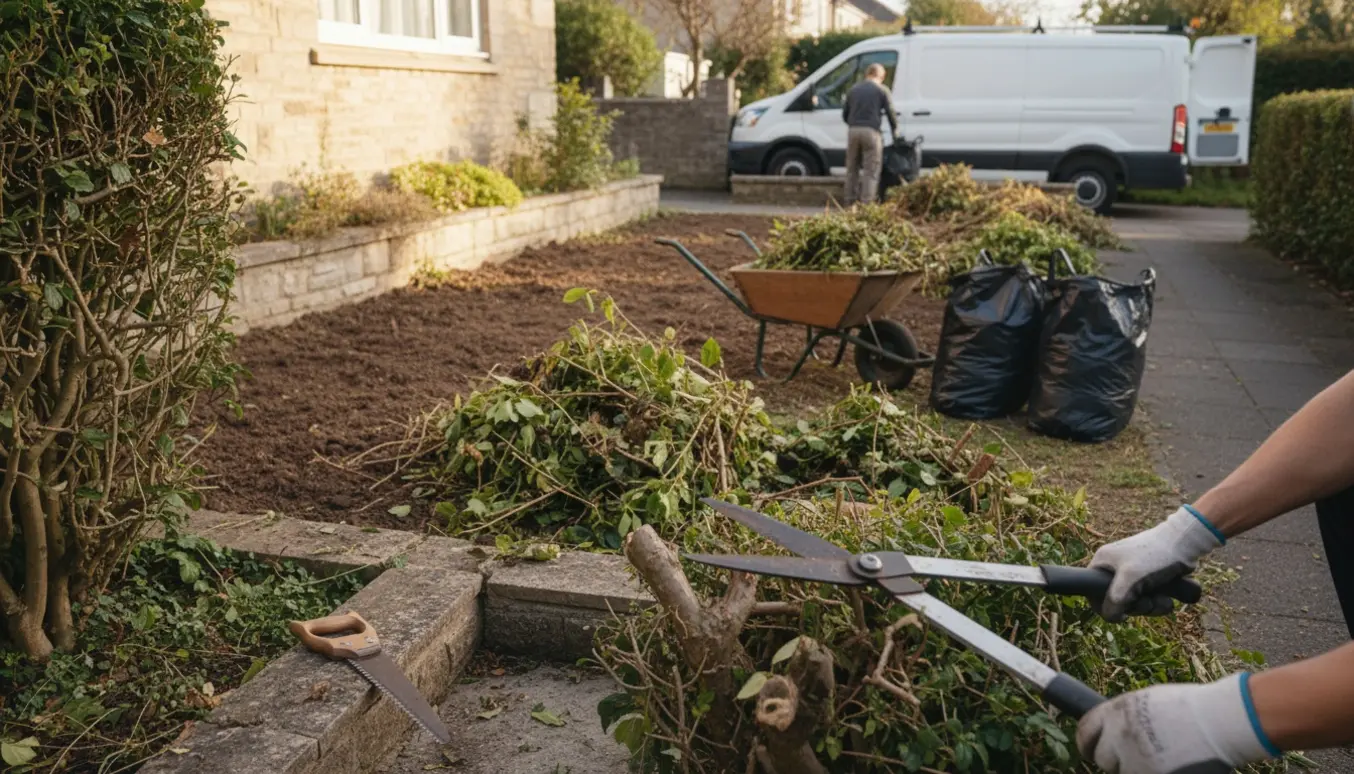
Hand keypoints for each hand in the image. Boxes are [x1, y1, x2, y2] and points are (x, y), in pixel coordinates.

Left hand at [1077, 674, 1277, 773]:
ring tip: (1157, 758)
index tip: (1088, 750)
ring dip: (1133, 768)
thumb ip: (1124, 716)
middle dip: (1113, 759)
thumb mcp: (1147, 701)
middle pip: (1101, 757)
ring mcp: (1134, 759)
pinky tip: (1166, 765)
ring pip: (1122, 772)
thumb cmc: (1189, 708)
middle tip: (1131, 757)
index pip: (1085, 730)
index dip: (1086, 742)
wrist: (1218, 721)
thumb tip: (1110, 727)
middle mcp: (1119, 735)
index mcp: (1115, 711)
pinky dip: (1148, 772)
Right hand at [1089, 506, 1221, 621]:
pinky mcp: (1149, 579)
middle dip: (1136, 606)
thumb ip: (1115, 599)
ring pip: (1135, 602)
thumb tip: (1110, 617)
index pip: (1092, 592)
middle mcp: (1115, 568)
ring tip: (1162, 597)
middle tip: (1147, 601)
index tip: (1122, 613)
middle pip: (1117, 601)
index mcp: (1103, 562)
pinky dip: (1159, 602)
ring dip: (1151, 606)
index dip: (1104, 606)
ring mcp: (1133, 574)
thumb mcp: (1130, 578)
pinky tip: (1168, 597)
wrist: (1185, 543)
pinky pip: (1149, 599)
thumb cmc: (1154, 556)